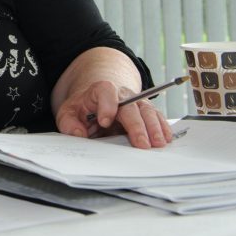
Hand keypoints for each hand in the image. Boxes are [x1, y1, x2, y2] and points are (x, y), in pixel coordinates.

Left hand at [55, 79, 172, 148]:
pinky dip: (162, 127)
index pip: (106, 91)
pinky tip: (166, 138)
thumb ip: (68, 122)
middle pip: (131, 106)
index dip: (107, 105)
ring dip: (154, 127)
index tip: (104, 122)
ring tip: (158, 144)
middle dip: (137, 125)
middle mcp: (121, 94)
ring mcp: (135, 102)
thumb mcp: (68, 112)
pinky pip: (156, 117)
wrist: (97, 99)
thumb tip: (78, 133)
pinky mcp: (145, 112)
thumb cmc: (83, 108)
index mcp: (100, 91)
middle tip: (142, 144)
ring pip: (148, 111)